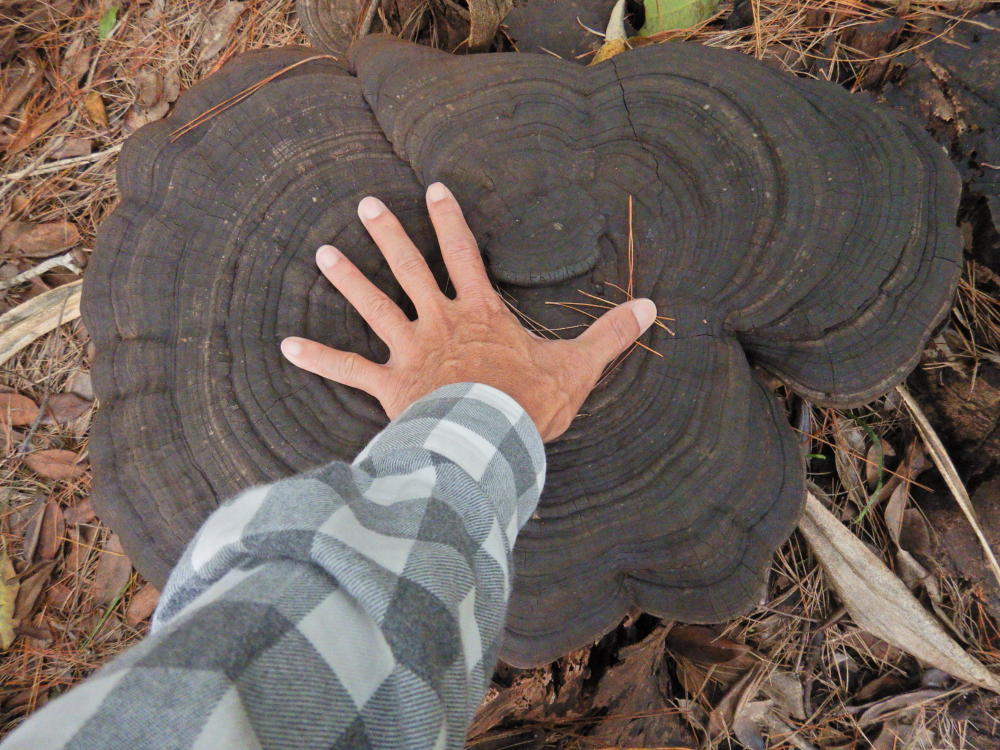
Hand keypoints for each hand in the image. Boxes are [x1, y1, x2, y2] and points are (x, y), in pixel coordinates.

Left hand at [281, 182, 656, 441]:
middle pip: (411, 267)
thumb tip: (651, 309)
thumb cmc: (531, 406)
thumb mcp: (578, 367)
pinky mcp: (391, 386)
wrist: (492, 445)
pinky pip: (349, 369)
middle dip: (390, 234)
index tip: (434, 189)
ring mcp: (411, 351)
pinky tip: (286, 345)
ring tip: (323, 253)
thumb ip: (610, 336)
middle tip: (368, 205)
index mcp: (480, 312)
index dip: (450, 220)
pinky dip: (318, 358)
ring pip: (375, 306)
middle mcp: (440, 321)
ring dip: (349, 279)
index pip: (463, 253)